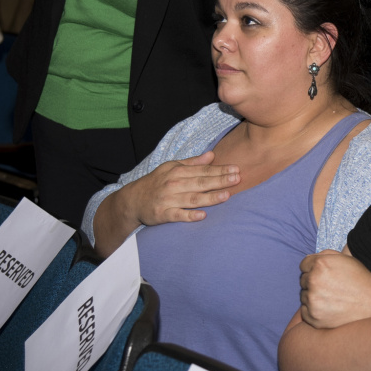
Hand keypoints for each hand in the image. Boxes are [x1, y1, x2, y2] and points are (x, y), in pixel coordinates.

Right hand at [122, 151, 239, 225]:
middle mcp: (174, 184)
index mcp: (177, 171)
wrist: (133, 200)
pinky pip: (178, 215)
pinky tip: (202, 215)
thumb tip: (212, 155)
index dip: (220, 170)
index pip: (203, 170)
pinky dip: (189, 215)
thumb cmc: (156, 182)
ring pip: (192, 199)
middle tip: (237, 179)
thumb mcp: (172, 167)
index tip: (236, 169)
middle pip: (200, 183)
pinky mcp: (163, 214)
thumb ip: (192, 162)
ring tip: (226, 196)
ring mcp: (168, 200)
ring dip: (210, 197)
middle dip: (219, 181)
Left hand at [299, 250, 370, 328]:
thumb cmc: (362, 282)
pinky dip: (314, 311)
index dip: (314, 269)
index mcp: (321, 264)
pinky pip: (304, 311)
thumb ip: (325, 256)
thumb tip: (309, 260)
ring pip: (303, 295)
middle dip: (313, 283)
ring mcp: (312, 300)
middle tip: (332, 289)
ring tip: (333, 299)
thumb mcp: (347, 261)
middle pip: (302, 280)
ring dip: (313, 297)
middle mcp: (314, 281)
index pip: (303, 264)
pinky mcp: (313, 318)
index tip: (324, 276)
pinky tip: (330, 310)